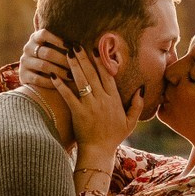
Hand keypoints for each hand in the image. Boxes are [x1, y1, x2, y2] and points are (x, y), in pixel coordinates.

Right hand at [18, 28, 73, 92]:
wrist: (34, 73)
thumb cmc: (51, 57)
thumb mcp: (54, 48)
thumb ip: (65, 44)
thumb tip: (83, 44)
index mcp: (35, 38)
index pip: (45, 34)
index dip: (58, 40)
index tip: (70, 46)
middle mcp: (28, 48)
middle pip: (47, 52)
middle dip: (63, 60)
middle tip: (75, 66)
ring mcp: (24, 62)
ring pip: (43, 66)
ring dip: (59, 71)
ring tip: (71, 76)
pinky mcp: (23, 75)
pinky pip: (38, 79)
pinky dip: (51, 82)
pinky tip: (61, 84)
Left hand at [59, 47, 139, 165]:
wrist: (99, 152)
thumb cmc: (114, 137)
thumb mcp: (130, 122)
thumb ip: (137, 105)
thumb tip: (141, 89)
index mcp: (114, 100)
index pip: (107, 76)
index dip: (101, 61)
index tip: (96, 48)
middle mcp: (102, 100)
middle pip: (93, 74)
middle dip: (84, 57)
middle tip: (76, 44)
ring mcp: (89, 106)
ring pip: (81, 81)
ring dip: (74, 65)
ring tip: (67, 52)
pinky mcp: (77, 113)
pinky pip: (68, 96)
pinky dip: (60, 85)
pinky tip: (53, 74)